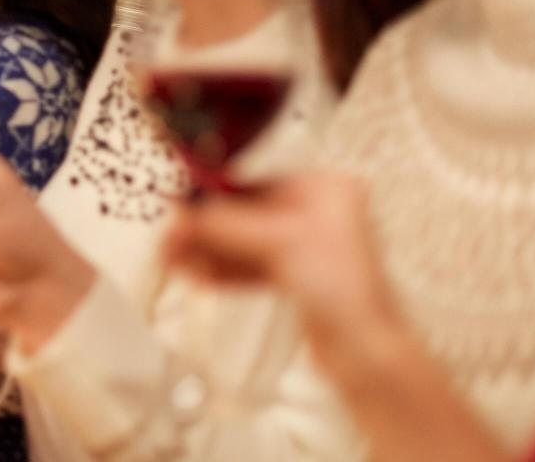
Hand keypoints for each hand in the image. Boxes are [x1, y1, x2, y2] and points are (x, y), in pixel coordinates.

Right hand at [164, 173, 398, 365]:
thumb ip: (224, 224)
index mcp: (325, 188)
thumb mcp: (277, 243)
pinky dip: (224, 269)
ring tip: (174, 260)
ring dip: (209, 251)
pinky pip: (251, 265)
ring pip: (244, 242)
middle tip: (169, 238)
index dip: (212, 195)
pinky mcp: (297, 277)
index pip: (253, 182)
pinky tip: (198, 275)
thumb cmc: (343, 290)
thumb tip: (181, 210)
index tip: (179, 204)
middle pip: (244, 214)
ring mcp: (307, 246)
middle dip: (206, 228)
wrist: (365, 353)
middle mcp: (318, 212)